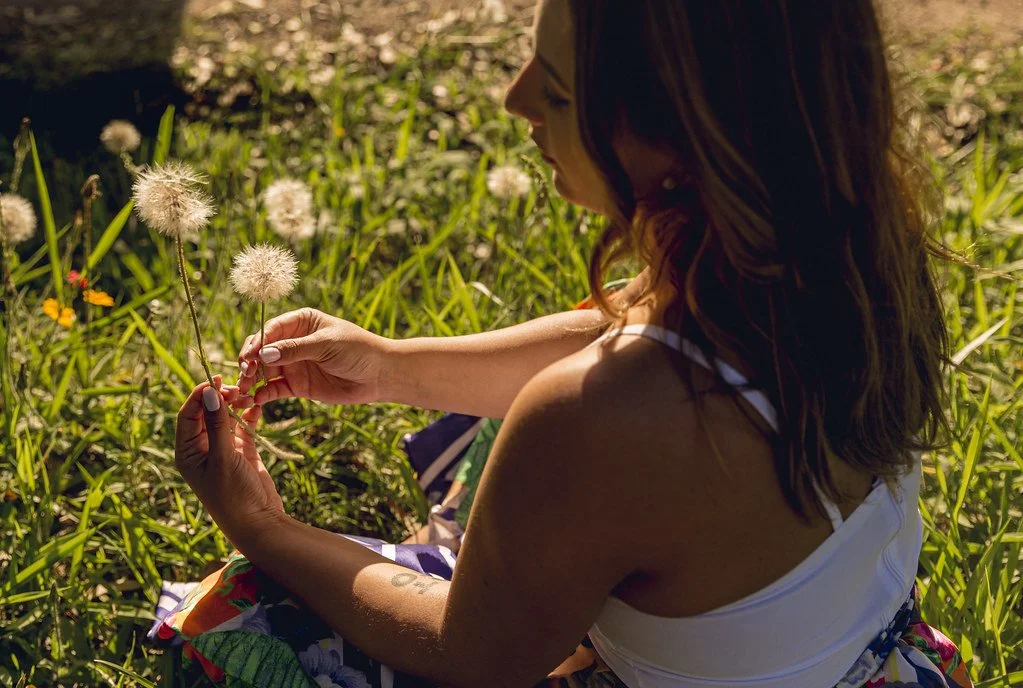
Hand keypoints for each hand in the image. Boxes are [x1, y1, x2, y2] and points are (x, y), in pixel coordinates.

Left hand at [175, 376, 284, 544]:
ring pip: (225, 417)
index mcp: (187, 452)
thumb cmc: (233, 495)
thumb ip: (217, 425)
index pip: (187, 415)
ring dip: (234, 404)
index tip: (215, 380)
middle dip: (218, 397)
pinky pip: (243, 426)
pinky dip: (249, 414)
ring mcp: (223, 449)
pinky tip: (257, 404)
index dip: (199, 396)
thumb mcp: (223, 458)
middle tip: (234, 386)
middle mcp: (202, 449)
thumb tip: (210, 393)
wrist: (257, 523)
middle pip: (205, 413)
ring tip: (247, 394)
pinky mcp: (243, 452)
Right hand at [237, 307, 390, 406]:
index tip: (251, 355)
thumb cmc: (358, 350)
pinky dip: (263, 394)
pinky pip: (274, 389)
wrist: (380, 376)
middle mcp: (292, 342)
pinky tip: (256, 400)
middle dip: (250, 360)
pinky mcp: (297, 386)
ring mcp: (293, 364)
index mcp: (301, 322)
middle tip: (246, 373)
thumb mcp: (326, 345)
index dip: (257, 342)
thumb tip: (263, 353)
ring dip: (251, 379)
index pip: (271, 329)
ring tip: (244, 389)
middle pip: (261, 350)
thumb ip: (295, 349)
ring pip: (263, 370)